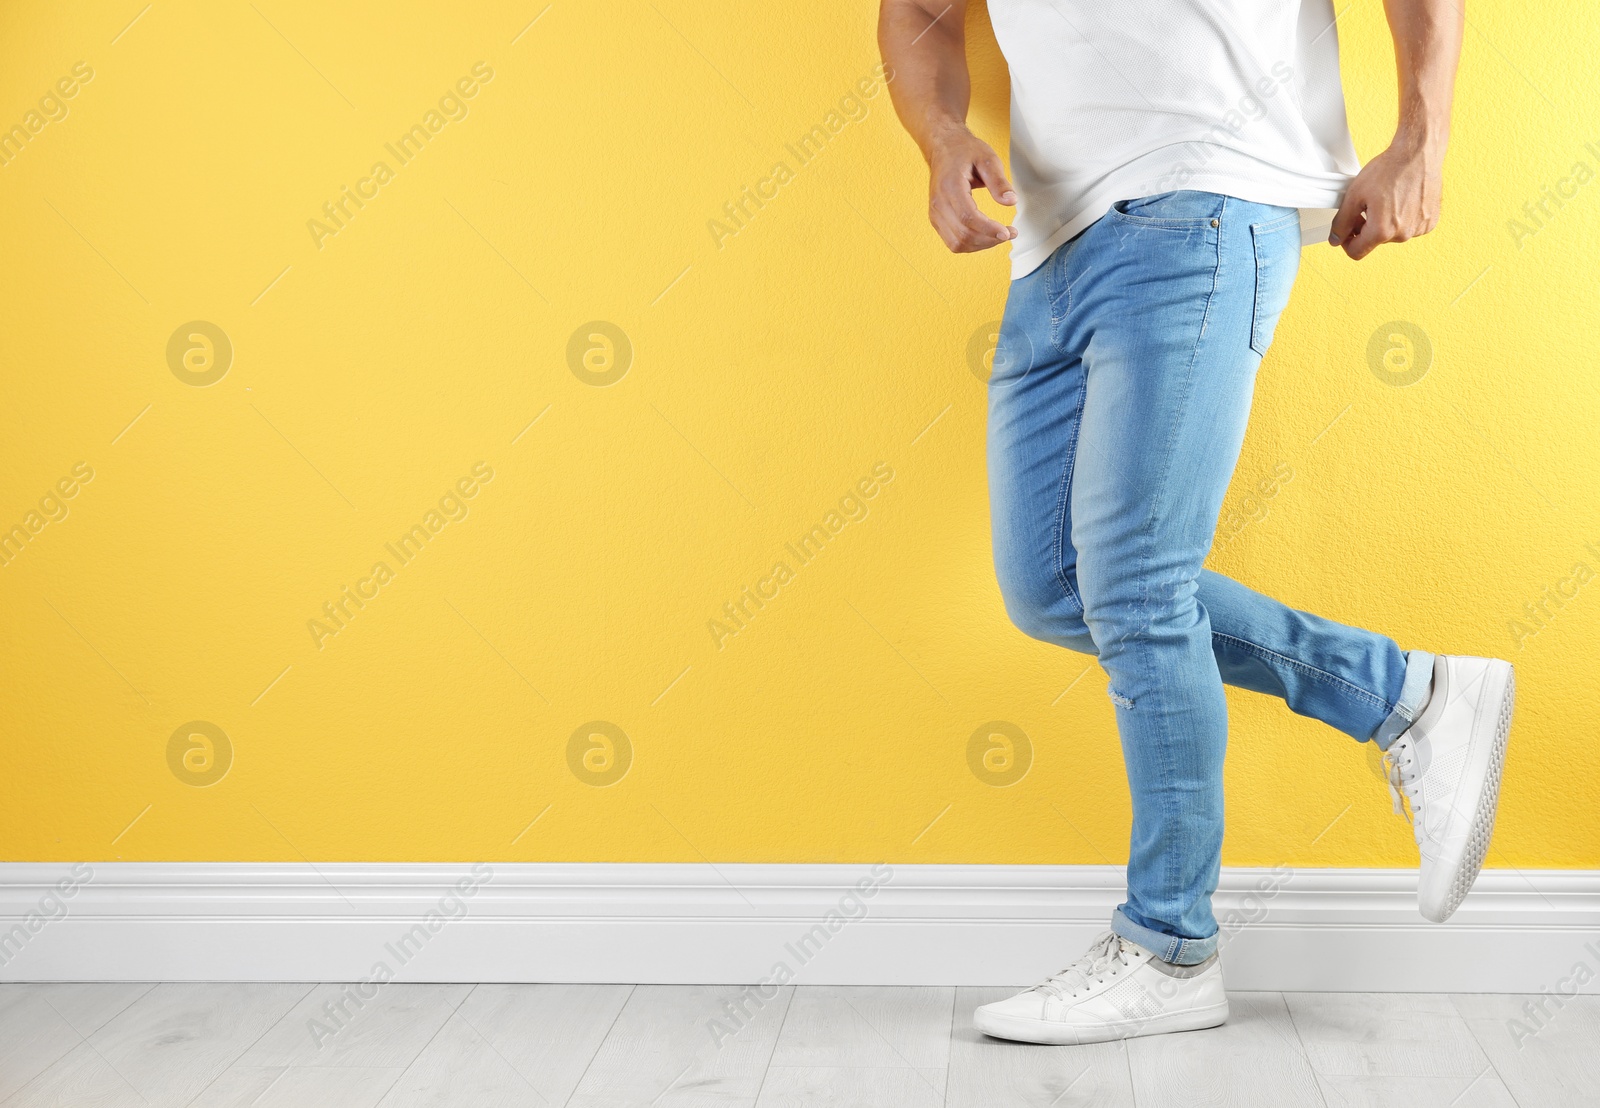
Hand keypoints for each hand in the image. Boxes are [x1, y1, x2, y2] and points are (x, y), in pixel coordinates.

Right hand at [925, 123, 1016, 252]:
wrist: (943, 148)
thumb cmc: (965, 151)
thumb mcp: (987, 159)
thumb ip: (999, 181)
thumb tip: (1011, 202)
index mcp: (950, 186)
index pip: (968, 217)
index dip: (988, 229)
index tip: (1008, 232)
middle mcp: (938, 203)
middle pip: (963, 235)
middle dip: (989, 240)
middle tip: (1010, 233)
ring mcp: (935, 213)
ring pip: (957, 243)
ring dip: (981, 245)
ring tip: (999, 236)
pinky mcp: (936, 220)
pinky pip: (953, 242)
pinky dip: (971, 245)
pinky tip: (985, 236)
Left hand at [1328, 139, 1443, 259]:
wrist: (1418, 153)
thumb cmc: (1389, 170)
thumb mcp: (1354, 196)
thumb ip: (1341, 222)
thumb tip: (1335, 240)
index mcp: (1382, 231)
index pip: (1356, 252)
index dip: (1346, 242)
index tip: (1347, 230)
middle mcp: (1403, 234)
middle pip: (1375, 241)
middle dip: (1366, 228)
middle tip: (1365, 206)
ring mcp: (1419, 229)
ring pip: (1392, 235)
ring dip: (1385, 223)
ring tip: (1386, 200)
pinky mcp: (1429, 221)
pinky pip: (1409, 227)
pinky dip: (1402, 218)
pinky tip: (1402, 200)